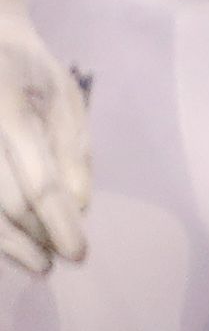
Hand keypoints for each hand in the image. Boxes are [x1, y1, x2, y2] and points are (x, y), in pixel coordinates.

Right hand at [0, 0, 88, 277]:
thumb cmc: (28, 69)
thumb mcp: (65, 96)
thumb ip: (73, 149)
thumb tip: (78, 206)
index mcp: (7, 109)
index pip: (38, 182)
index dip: (58, 223)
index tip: (78, 253)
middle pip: (3, 201)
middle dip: (35, 236)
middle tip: (61, 260)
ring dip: (8, 242)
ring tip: (37, 262)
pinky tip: (10, 242)